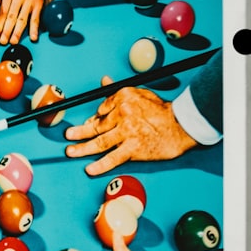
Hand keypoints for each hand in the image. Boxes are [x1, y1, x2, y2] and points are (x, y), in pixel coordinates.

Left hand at [0, 0, 60, 44]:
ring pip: (22, 18)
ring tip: (13, 41)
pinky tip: (32, 37)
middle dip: (6, 30)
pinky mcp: (39, 3)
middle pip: (11, 15)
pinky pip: (35, 18)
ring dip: (18, 32)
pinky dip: (34, 29)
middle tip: (3, 41)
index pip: (3, 10)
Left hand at [64, 76, 196, 175]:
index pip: (101, 111)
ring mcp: (126, 132)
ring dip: (82, 148)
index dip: (92, 120)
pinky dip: (100, 165)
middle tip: (68, 136)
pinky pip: (113, 158)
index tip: (88, 125)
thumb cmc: (162, 111)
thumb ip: (119, 91)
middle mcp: (122, 114)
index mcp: (122, 98)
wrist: (182, 125)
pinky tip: (90, 169)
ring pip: (100, 142)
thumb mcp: (140, 93)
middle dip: (79, 132)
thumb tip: (104, 80)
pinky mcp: (133, 148)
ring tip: (71, 152)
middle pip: (96, 126)